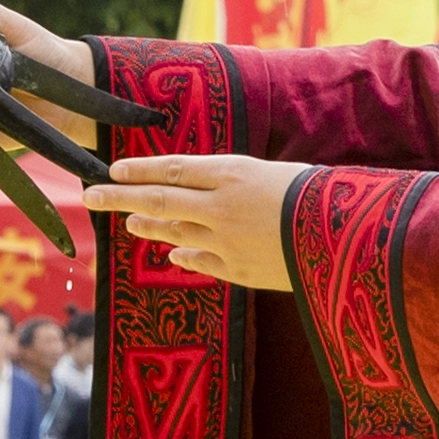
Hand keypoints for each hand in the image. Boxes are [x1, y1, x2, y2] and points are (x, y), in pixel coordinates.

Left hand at [78, 150, 301, 292]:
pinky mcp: (238, 269)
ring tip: (130, 222)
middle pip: (158, 200)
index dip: (139, 170)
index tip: (114, 169)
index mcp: (231, 173)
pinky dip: (183, 254)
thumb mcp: (269, 172)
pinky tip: (170, 253)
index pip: (171, 169)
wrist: (348, 236)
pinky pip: (200, 260)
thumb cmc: (316, 194)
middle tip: (90, 196)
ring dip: (148, 226)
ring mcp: (226, 240)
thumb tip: (199, 184)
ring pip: (174, 231)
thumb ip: (230, 180)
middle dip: (120, 197)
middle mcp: (220, 206)